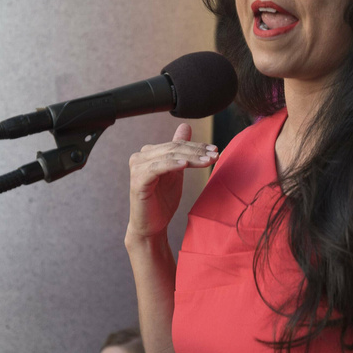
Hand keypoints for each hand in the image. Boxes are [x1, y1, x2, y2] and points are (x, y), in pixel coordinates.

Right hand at [126, 123, 217, 240]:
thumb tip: (185, 126)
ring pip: (168, 156)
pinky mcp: (138, 181)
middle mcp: (139, 157)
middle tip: (215, 155)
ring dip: (191, 157)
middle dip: (196, 151)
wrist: (151, 226)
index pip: (176, 144)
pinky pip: (157, 168)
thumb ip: (179, 150)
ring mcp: (137, 168)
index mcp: (148, 153)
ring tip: (208, 161)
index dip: (196, 146)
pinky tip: (186, 165)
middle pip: (173, 148)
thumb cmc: (162, 200)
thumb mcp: (175, 172)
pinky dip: (172, 164)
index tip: (215, 150)